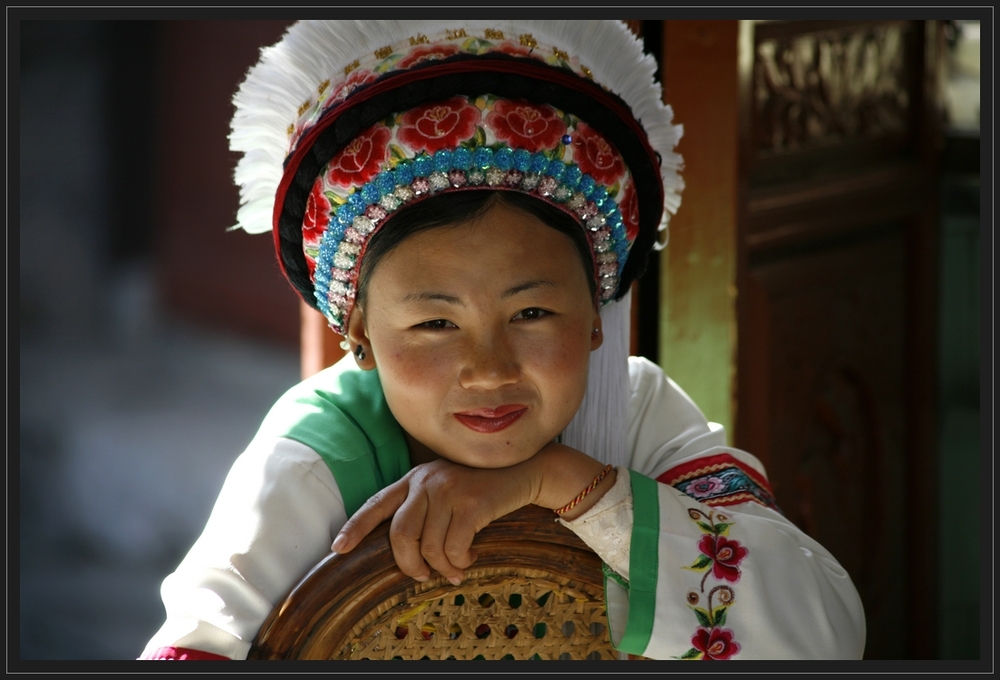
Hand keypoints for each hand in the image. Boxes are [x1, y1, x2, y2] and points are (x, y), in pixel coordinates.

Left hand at [330, 458, 539, 584]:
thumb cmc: (480, 487)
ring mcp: (449, 490)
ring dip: (442, 568)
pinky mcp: (472, 503)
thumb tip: (407, 553)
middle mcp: (427, 481)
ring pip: (429, 547)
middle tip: (423, 576)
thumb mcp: (445, 488)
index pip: (376, 503)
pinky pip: (454, 548)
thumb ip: (423, 507)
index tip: (338, 548)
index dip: (355, 527)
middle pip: (400, 534)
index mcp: (414, 478)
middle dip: (409, 565)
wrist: (523, 471)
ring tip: (455, 570)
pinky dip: (460, 562)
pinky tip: (470, 557)